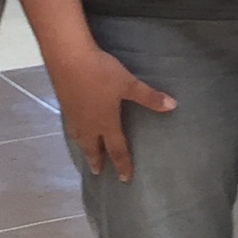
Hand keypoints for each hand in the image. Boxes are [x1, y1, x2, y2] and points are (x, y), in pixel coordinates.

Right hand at [47, 43, 178, 180]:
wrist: (67, 58)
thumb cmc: (101, 73)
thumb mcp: (128, 84)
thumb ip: (149, 97)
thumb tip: (173, 106)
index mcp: (105, 122)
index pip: (116, 149)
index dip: (122, 164)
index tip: (124, 179)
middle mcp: (88, 124)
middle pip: (92, 148)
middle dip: (96, 160)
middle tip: (98, 172)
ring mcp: (73, 115)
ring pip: (79, 138)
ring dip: (84, 148)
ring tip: (86, 152)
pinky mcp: (64, 104)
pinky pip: (70, 126)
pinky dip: (75, 133)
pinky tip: (75, 126)